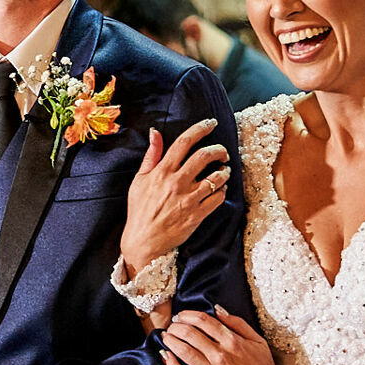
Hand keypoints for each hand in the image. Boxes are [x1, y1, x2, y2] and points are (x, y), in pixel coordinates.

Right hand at [119, 119, 230, 273]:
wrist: (143, 241)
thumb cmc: (140, 210)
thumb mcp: (139, 180)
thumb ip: (151, 156)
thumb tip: (155, 132)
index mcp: (162, 172)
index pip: (184, 143)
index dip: (200, 129)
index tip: (211, 123)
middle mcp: (176, 182)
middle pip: (205, 156)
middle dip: (218, 149)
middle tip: (222, 152)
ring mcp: (188, 199)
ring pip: (216, 176)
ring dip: (224, 171)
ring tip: (223, 171)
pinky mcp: (197, 214)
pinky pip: (218, 197)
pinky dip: (223, 190)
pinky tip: (219, 189)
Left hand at [161, 306, 275, 364]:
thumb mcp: (258, 341)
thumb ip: (237, 323)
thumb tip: (217, 309)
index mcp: (232, 341)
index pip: (203, 321)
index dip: (187, 315)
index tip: (181, 316)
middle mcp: (220, 355)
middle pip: (190, 334)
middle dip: (176, 327)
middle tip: (171, 326)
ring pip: (184, 352)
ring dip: (171, 341)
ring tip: (166, 337)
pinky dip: (172, 364)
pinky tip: (166, 356)